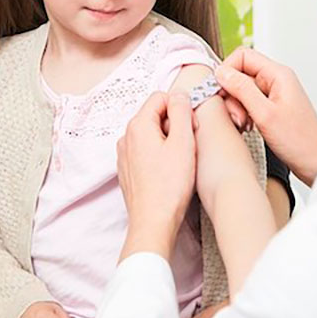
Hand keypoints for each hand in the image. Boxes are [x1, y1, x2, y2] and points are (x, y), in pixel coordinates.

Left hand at [117, 92, 196, 259]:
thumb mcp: (183, 142)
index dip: (180, 108)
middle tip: (188, 145)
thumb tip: (179, 95)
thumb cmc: (169, 187)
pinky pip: (146, 151)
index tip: (191, 126)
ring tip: (179, 161)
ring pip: (151, 134)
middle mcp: (126, 137)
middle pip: (155, 115)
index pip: (160, 97)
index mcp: (138, 126)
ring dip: (168, 141)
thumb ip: (181, 112)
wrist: (153, 222)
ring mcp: (125, 154)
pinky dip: (159, 155)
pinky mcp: (128, 170)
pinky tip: (170, 172)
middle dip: (174, 125)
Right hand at [216, 48, 316, 185]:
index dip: (227, 71)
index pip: (243, 55)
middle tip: (237, 115)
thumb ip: (242, 89)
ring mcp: (274, 94)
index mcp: (278, 74)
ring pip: (242, 89)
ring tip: (244, 124)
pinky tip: (248, 127)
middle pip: (240, 73)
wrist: (316, 163)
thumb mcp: (265, 114)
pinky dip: (243, 113)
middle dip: (232, 94)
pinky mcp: (271, 107)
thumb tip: (221, 72)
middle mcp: (276, 80)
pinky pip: (248, 102)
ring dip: (237, 106)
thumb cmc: (300, 142)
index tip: (221, 91)